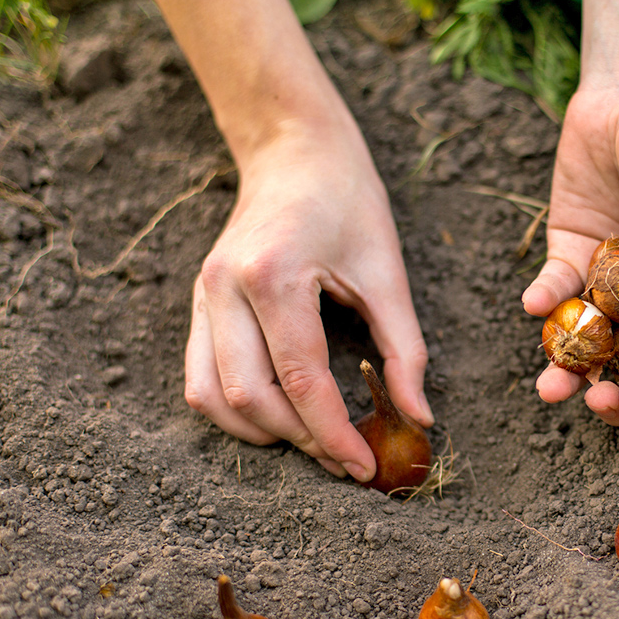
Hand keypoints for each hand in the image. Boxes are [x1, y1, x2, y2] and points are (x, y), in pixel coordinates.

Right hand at [184, 121, 432, 480]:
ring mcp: (202, 295)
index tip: (364, 467)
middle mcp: (223, 287)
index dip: (334, 433)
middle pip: (250, 397)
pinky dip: (236, 410)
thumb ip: (405, 349)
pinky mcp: (198, 303)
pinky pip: (200, 378)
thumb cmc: (349, 202)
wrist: (295, 151)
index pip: (301, 379)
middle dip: (301, 440)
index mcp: (274, 275)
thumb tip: (420, 419)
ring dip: (262, 433)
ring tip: (313, 441)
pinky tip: (280, 416)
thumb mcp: (389, 272)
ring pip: (212, 397)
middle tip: (345, 459)